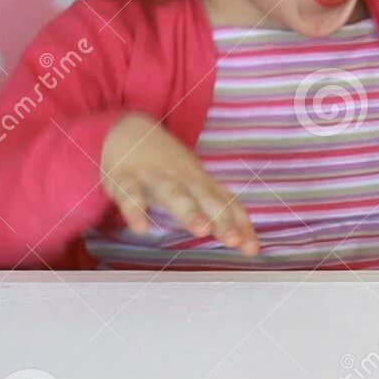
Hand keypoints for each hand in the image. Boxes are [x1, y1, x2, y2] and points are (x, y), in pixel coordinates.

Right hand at [100, 113, 259, 254]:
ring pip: (174, 193)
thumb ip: (217, 209)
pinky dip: (136, 210)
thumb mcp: (194, 183)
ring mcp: (155, 176)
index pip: (225, 202)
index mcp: (201, 180)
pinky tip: (142, 228)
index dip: (240, 224)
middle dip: (221, 219)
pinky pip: (131, 194)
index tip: (252, 249)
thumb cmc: (168, 166)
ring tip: (202, 230)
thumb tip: (244, 238)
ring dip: (189, 211)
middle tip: (233, 240)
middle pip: (206, 197)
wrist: (128, 129)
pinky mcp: (126, 178)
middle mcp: (183, 177)